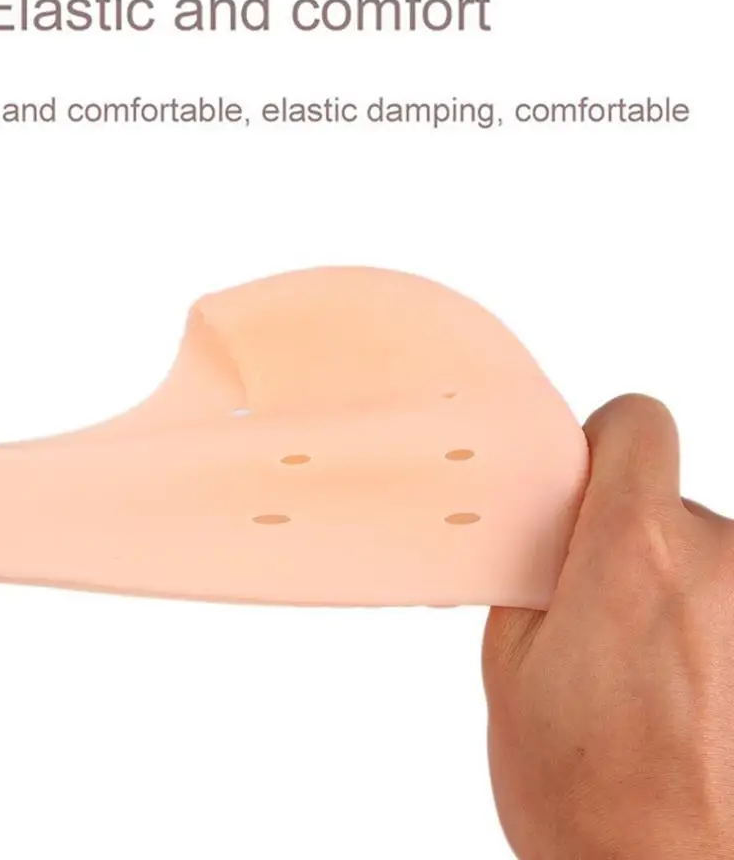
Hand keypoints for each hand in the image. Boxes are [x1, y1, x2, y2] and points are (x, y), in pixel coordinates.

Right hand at [483, 394, 733, 858]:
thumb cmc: (588, 798)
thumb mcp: (509, 666)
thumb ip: (532, 574)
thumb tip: (548, 536)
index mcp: (635, 553)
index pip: (638, 424)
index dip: (604, 446)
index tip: (584, 486)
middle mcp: (722, 566)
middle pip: (671, 506)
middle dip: (631, 546)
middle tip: (598, 624)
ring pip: (710, 566)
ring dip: (680, 601)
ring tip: (650, 684)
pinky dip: (715, 639)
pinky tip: (693, 705)